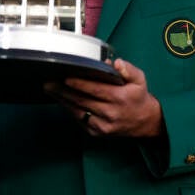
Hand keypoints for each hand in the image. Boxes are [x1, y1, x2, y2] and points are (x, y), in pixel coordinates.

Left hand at [44, 58, 163, 137]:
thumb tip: (116, 63)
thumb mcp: (140, 80)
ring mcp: (103, 125)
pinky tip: (61, 100)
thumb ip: (129, 70)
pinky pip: (80, 120)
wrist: (145, 123)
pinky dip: (69, 110)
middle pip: (82, 101)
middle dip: (63, 91)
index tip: (65, 77)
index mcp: (120, 98)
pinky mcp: (97, 133)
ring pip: (78, 111)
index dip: (79, 84)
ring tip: (50, 89)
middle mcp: (110, 113)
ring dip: (62, 100)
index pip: (95, 90)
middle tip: (49, 83)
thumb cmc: (138, 98)